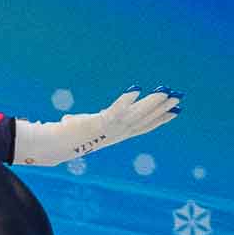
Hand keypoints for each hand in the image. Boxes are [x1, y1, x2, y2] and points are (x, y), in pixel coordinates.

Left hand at [13, 85, 180, 165]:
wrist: (55, 145)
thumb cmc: (65, 138)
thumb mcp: (77, 129)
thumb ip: (78, 123)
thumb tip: (67, 120)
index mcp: (116, 135)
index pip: (143, 127)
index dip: (160, 120)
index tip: (176, 112)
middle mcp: (117, 134)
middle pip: (145, 120)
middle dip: (162, 109)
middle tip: (179, 98)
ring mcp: (110, 129)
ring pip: (136, 114)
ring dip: (152, 103)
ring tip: (165, 91)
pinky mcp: (100, 122)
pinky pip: (116, 110)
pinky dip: (126, 100)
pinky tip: (136, 89)